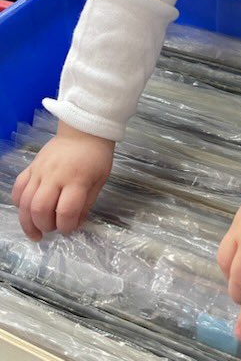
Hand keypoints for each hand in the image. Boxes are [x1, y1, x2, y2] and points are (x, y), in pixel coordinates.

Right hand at [11, 121, 114, 240]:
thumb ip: (87, 203)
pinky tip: (26, 211)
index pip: (66, 211)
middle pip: (40, 208)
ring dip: (28, 221)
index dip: (67, 226)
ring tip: (35, 232)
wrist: (83, 130)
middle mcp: (54, 175)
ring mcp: (39, 170)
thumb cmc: (97, 156)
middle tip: (52, 229)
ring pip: (25, 201)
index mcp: (77, 179)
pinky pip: (18, 187)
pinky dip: (18, 203)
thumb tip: (75, 224)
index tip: (70, 228)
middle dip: (44, 225)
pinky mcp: (31, 166)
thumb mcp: (100, 180)